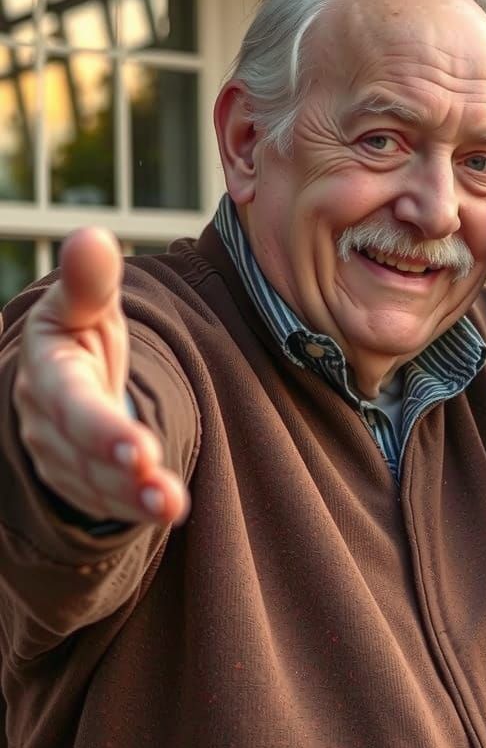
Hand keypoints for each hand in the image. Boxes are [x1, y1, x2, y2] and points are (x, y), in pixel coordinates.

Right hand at [12, 227, 187, 525]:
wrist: (64, 381)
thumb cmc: (79, 339)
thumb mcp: (85, 309)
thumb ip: (90, 282)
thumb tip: (93, 236)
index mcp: (50, 376)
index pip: (73, 408)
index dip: (102, 430)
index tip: (140, 450)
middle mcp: (50, 424)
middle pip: (86, 455)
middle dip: (123, 474)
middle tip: (162, 489)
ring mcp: (63, 459)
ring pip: (98, 485)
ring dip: (135, 499)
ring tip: (173, 506)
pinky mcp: (82, 483)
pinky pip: (107, 502)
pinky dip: (136, 509)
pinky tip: (170, 512)